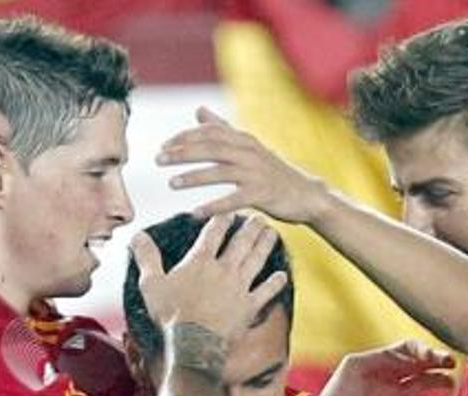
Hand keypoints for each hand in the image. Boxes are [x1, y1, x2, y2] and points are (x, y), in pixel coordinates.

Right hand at [129, 214, 286, 338]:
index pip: (214, 232)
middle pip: (241, 242)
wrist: (194, 345)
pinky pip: (266, 292)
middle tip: (259, 216)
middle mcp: (224, 270)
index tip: (229, 211)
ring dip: (265, 245)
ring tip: (272, 233)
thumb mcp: (151, 284)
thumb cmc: (170, 315)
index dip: (222, 219)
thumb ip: (146, 257)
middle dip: (250, 227)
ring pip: (256, 260)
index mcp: (200, 261)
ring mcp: (240, 288)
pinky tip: (282, 275)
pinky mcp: (249, 307)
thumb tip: (137, 235)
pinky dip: (274, 283)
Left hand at [157, 107, 329, 223]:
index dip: (184, 137)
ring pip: (220, 172)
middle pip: (211, 148)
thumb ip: (223, 129)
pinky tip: (195, 213)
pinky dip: (214, 206)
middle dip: (182, 153)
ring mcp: (257, 173)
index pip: (209, 133)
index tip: (163, 145)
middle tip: (159, 159)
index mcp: (244, 140)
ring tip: (172, 183)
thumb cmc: (274, 172)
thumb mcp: (249, 146)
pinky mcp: (263, 194)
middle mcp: (250, 152)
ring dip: (194, 177)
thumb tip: (198, 110)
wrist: (308, 195)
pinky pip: (233, 200)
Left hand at [320, 340, 455, 395]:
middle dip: (437, 362)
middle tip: (451, 365)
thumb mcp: (353, 367)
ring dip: (439, 381)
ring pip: (424, 384)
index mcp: (381, 362)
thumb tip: (403, 354)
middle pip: (420, 364)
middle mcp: (390, 377)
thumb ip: (379, 357)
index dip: (425, 350)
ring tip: (449, 384)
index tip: (436, 356)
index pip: (409, 349)